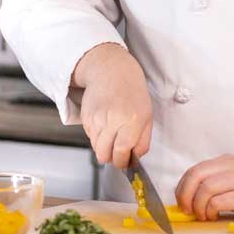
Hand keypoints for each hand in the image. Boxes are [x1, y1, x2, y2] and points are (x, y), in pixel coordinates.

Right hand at [72, 43, 152, 169]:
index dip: (122, 162)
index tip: (125, 162)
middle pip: (104, 154)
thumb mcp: (147, 115)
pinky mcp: (86, 117)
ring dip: (104, 147)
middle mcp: (112, 120)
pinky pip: (90, 137)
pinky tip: (105, 123)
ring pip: (96, 148)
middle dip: (111, 158)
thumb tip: (136, 159)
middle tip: (118, 152)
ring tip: (113, 133)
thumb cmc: (132, 91)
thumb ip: (143, 141)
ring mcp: (96, 118)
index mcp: (131, 121)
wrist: (112, 71)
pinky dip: (97, 136)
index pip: (121, 153)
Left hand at [174, 156, 233, 220]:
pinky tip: (215, 216)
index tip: (182, 202)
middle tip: (188, 210)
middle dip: (185, 195)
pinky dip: (211, 211)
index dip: (182, 187)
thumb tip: (186, 197)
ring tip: (204, 215)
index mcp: (226, 161)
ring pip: (206, 188)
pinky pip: (219, 202)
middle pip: (196, 175)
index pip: (194, 169)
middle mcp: (232, 166)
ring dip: (199, 206)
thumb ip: (214, 181)